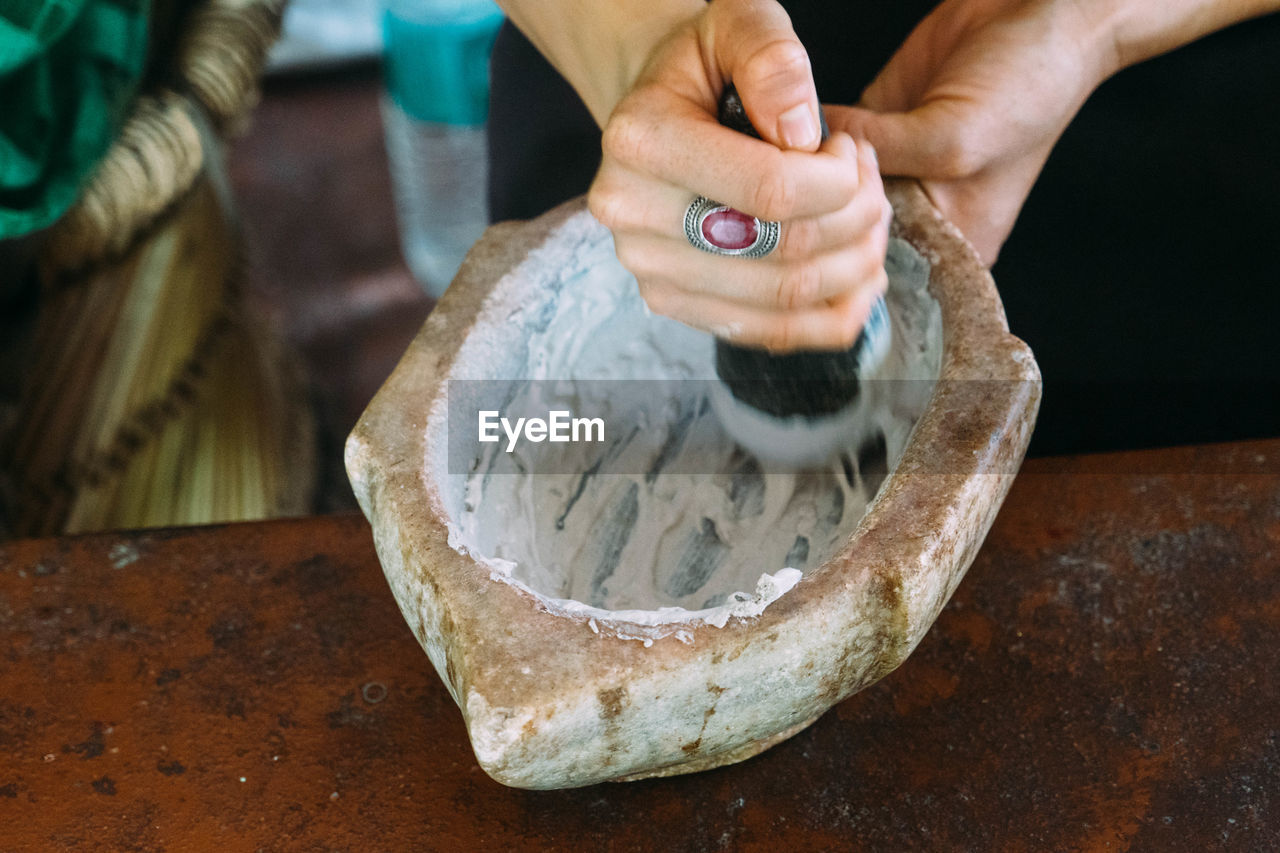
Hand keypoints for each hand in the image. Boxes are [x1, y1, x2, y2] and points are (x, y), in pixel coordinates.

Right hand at [586, 0, 891, 351]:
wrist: (655, 111)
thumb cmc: (702, 68)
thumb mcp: (736, 25)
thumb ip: (772, 58)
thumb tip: (802, 135)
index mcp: (642, 141)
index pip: (771, 191)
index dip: (841, 178)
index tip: (851, 149)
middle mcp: (631, 215)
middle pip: (783, 251)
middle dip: (856, 218)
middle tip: (870, 182)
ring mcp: (650, 270)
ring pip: (786, 299)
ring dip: (853, 266)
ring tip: (868, 221)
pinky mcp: (674, 304)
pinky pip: (772, 334)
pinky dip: (833, 315)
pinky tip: (859, 276)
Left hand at [826, 0, 1120, 265]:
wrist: (1040, 13)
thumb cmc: (1029, 85)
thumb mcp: (958, 139)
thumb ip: (888, 153)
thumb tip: (815, 156)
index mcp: (956, 238)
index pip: (886, 271)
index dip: (847, 254)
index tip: (820, 231)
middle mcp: (920, 209)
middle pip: (849, 232)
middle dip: (822, 211)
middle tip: (802, 188)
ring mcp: (893, 166)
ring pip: (830, 188)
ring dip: (812, 172)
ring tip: (804, 155)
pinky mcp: (874, 123)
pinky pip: (827, 142)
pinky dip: (812, 136)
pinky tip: (806, 129)